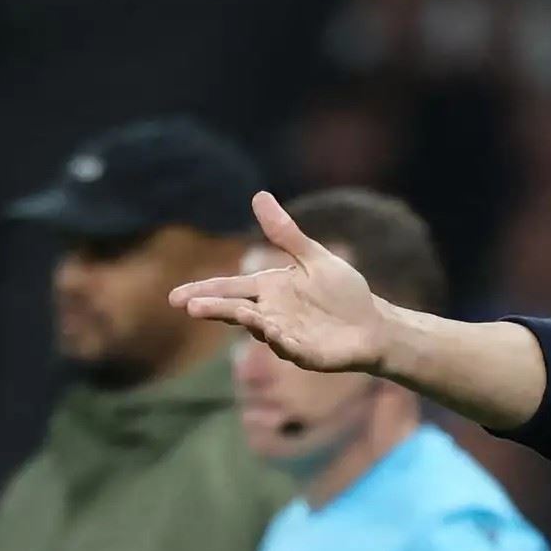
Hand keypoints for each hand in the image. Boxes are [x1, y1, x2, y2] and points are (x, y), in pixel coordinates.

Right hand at [171, 191, 393, 373]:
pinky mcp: (306, 355)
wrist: (373, 324)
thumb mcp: (314, 257)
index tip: (177, 297)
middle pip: (236, 310)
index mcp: (269, 289)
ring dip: (248, 321)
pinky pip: (291, 348)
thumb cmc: (343, 292)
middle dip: (214, 309)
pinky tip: (274, 333)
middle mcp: (271, 314)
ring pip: (261, 329)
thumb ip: (286, 234)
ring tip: (236, 312)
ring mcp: (287, 337)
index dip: (204, 292)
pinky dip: (282, 342)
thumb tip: (258, 195)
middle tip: (190, 307)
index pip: (230, 289)